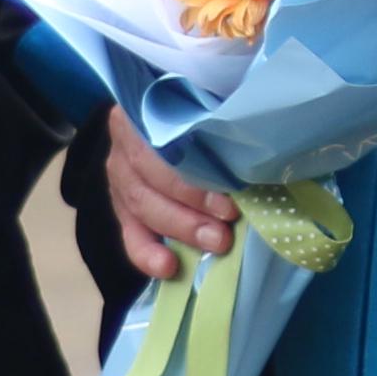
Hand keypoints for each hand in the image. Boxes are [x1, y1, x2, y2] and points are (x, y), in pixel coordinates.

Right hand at [103, 108, 237, 278]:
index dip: (193, 179)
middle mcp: (125, 141)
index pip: (161, 147)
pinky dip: (147, 252)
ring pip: (141, 206)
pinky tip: (167, 268)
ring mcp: (120, 172)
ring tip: (214, 245)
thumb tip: (256, 151)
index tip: (228, 202)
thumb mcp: (207, 107)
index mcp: (143, 111)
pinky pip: (130, 231)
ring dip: (180, 230)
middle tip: (224, 233)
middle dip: (190, 211)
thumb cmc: (200, 113)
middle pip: (150, 180)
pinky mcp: (121, 202)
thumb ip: (218, 124)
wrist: (171, 118)